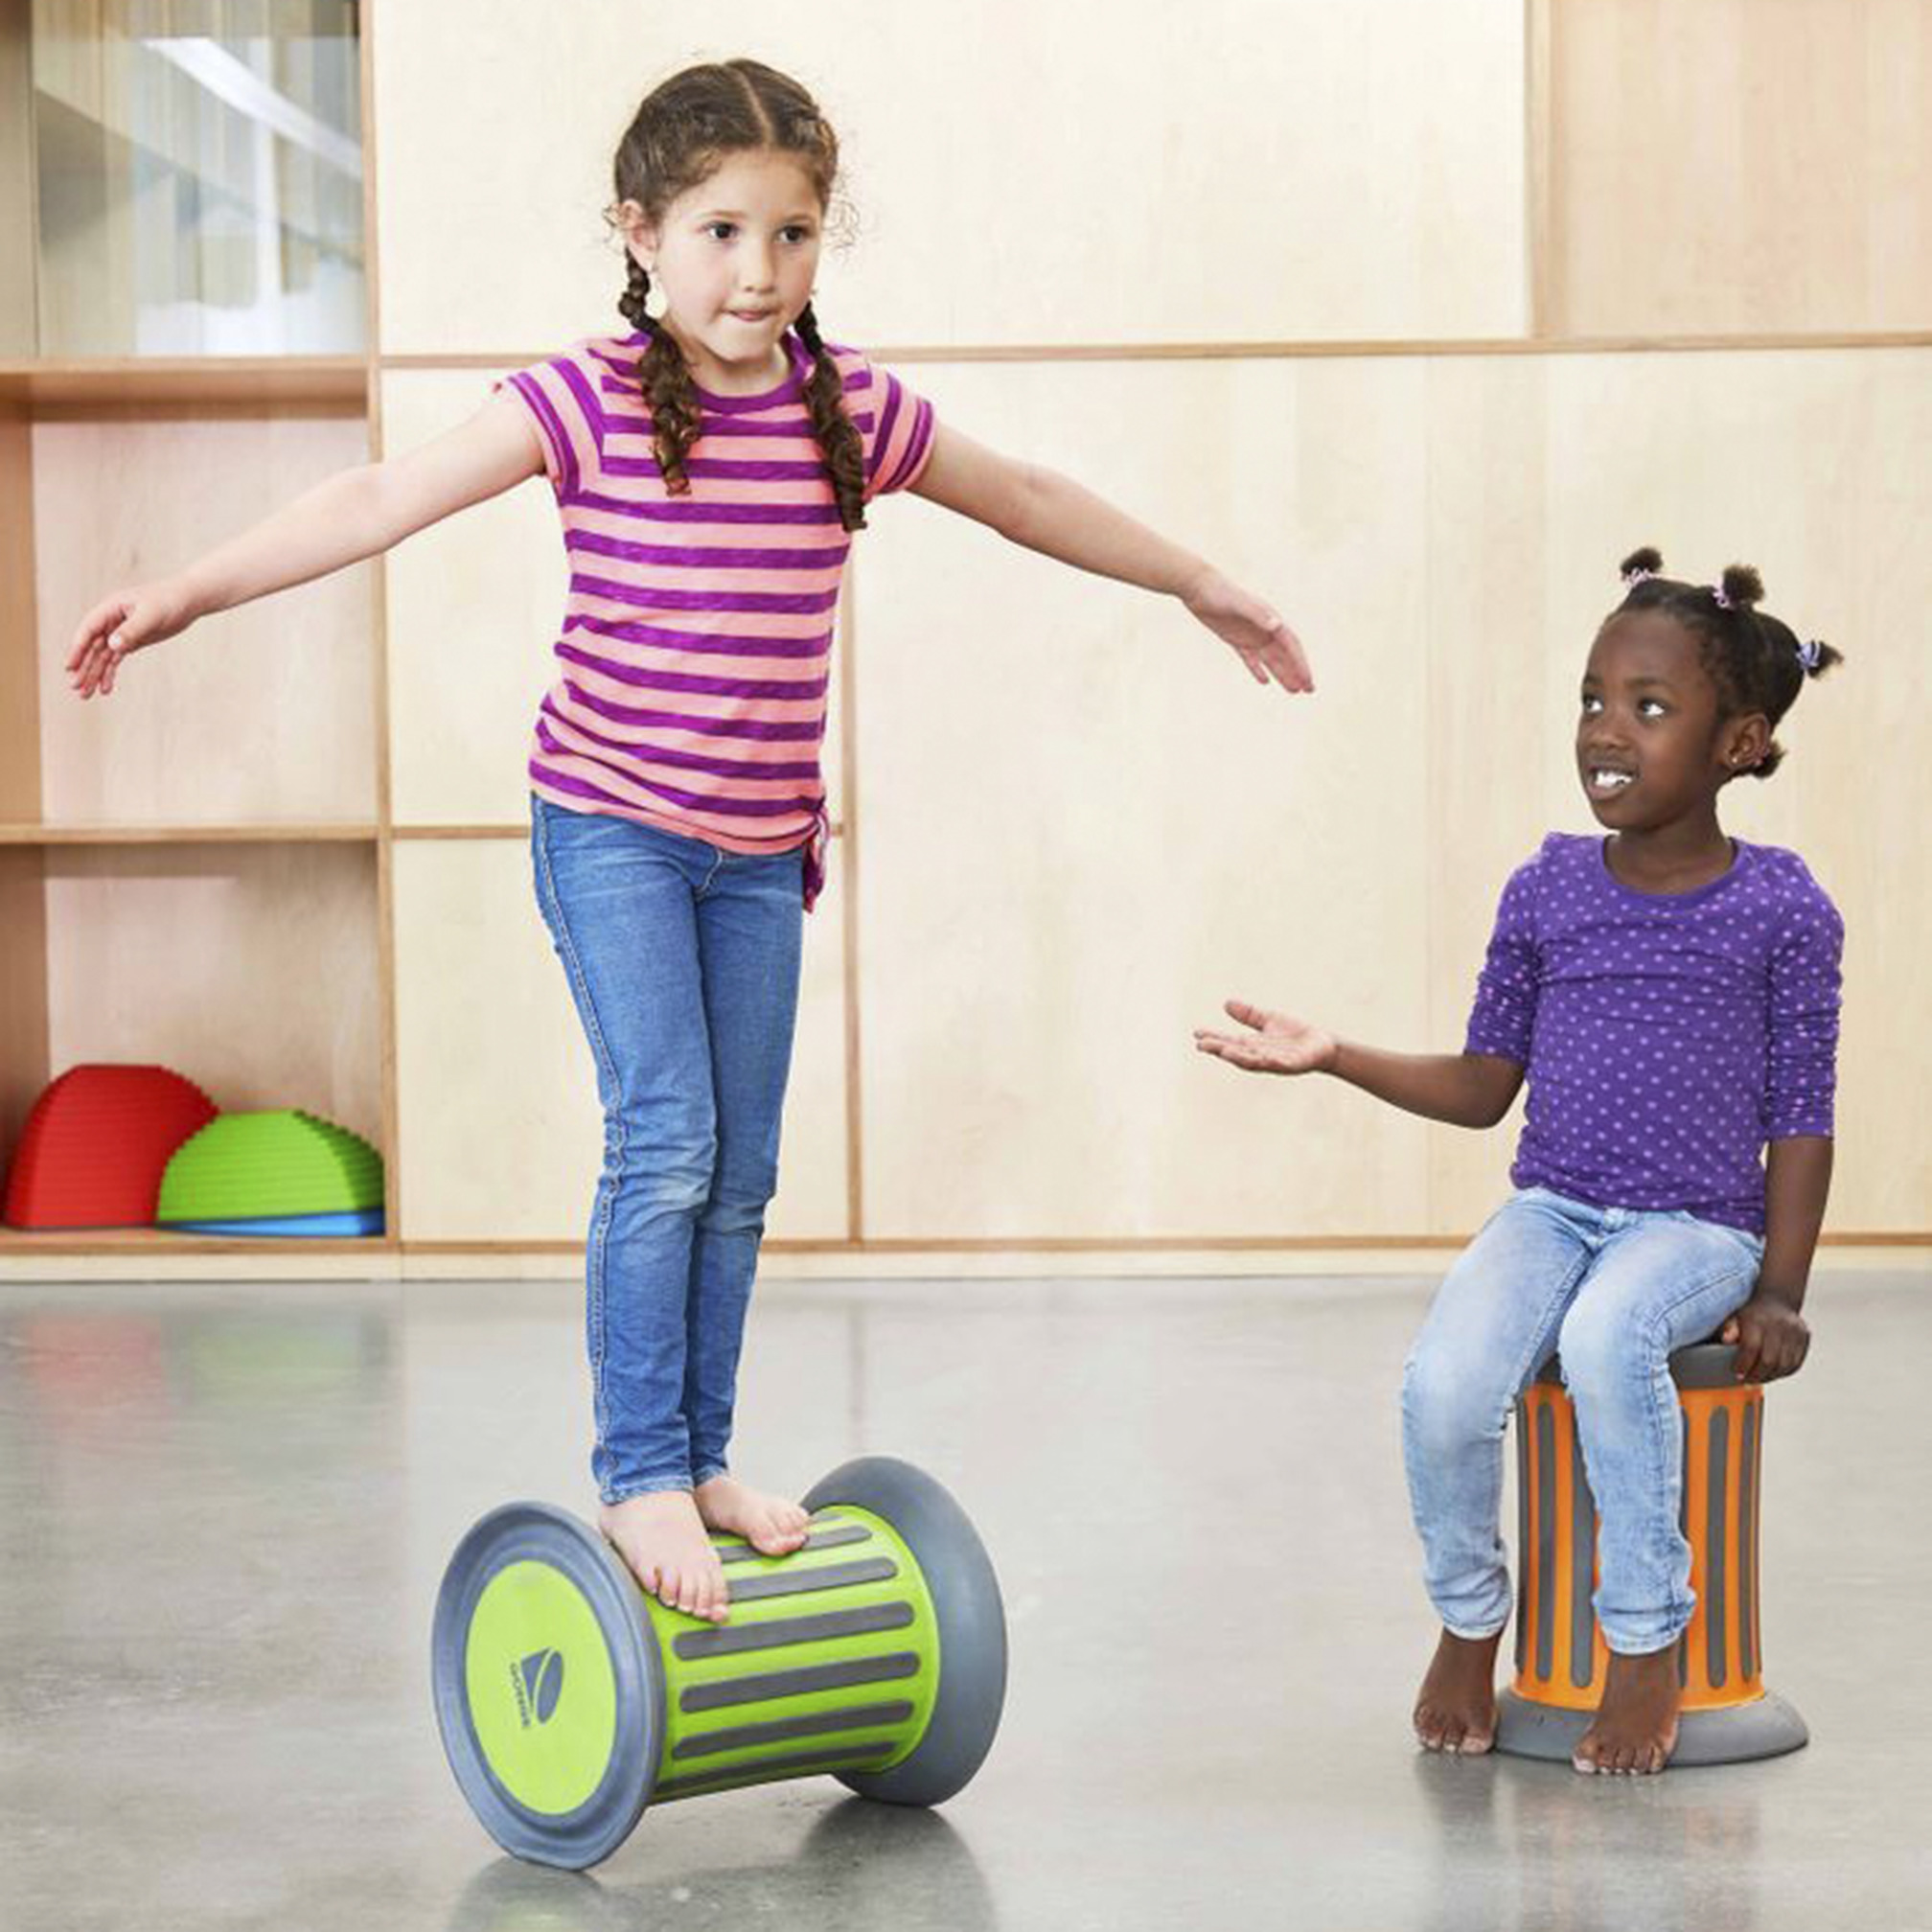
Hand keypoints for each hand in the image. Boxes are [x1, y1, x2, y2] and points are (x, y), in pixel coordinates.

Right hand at [67, 580, 199, 697]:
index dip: (77, 649)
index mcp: (110, 609)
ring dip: (93, 675)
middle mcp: (110, 621)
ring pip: (101, 656)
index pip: (88, 631)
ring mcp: (120, 632)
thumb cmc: (168, 602)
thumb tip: (112, 645)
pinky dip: (109, 674)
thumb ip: (131, 630)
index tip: (70, 667)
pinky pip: (114, 659)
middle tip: (75, 689)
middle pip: (92, 647)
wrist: (187, 601)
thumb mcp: (150, 616)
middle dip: (83, 668)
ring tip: (85, 695)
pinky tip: (105, 689)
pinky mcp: (131, 641)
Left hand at [1183, 567, 1312, 694]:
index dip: (1301, 664)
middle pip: (1285, 655)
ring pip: (1270, 659)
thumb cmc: (1220, 593)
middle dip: (1298, 672)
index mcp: (1270, 619)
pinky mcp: (1235, 639)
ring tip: (1294, 691)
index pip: (1291, 646)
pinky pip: (1250, 658)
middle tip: (1310, 690)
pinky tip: (1264, 682)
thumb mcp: (1239, 604)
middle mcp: (1264, 628)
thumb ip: (1258, 614)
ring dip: (1283, 674)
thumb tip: (1277, 626)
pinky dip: (1257, 670)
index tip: (1308, 680)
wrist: (1199, 588)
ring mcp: (1250, 634)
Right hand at [1193, 998, 1336, 1075]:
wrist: (1323, 1046)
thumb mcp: (1269, 1020)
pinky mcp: (1292, 1064)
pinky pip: (1278, 1063)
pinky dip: (1268, 1061)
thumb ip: (1249, 1014)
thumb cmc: (1295, 1035)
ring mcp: (1275, 1061)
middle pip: (1236, 1052)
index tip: (1196, 1033)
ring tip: (1223, 1051)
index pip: (1229, 1041)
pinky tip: (1261, 1057)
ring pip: (1253, 1060)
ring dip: (1238, 1057)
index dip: (1213, 1038)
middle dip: (1219, 1049)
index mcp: (1253, 1045)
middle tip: (1201, 1045)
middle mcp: (1260, 1055)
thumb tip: (1226, 1003)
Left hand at [1720, 1296, 1809, 1381]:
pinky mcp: (1805, 1338)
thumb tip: (1726, 1340)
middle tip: (1746, 1381)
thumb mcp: (1734, 1317)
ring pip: (1784, 1365)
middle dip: (1756, 1375)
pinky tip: (1771, 1374)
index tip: (1737, 1374)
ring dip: (1770, 1376)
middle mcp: (1779, 1325)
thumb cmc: (1750, 1314)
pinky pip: (1795, 1363)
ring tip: (1758, 1379)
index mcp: (1758, 1319)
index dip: (1743, 1364)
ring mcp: (1795, 1332)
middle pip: (1769, 1360)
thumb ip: (1728, 1329)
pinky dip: (1782, 1372)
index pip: (1751, 1347)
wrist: (1777, 1300)